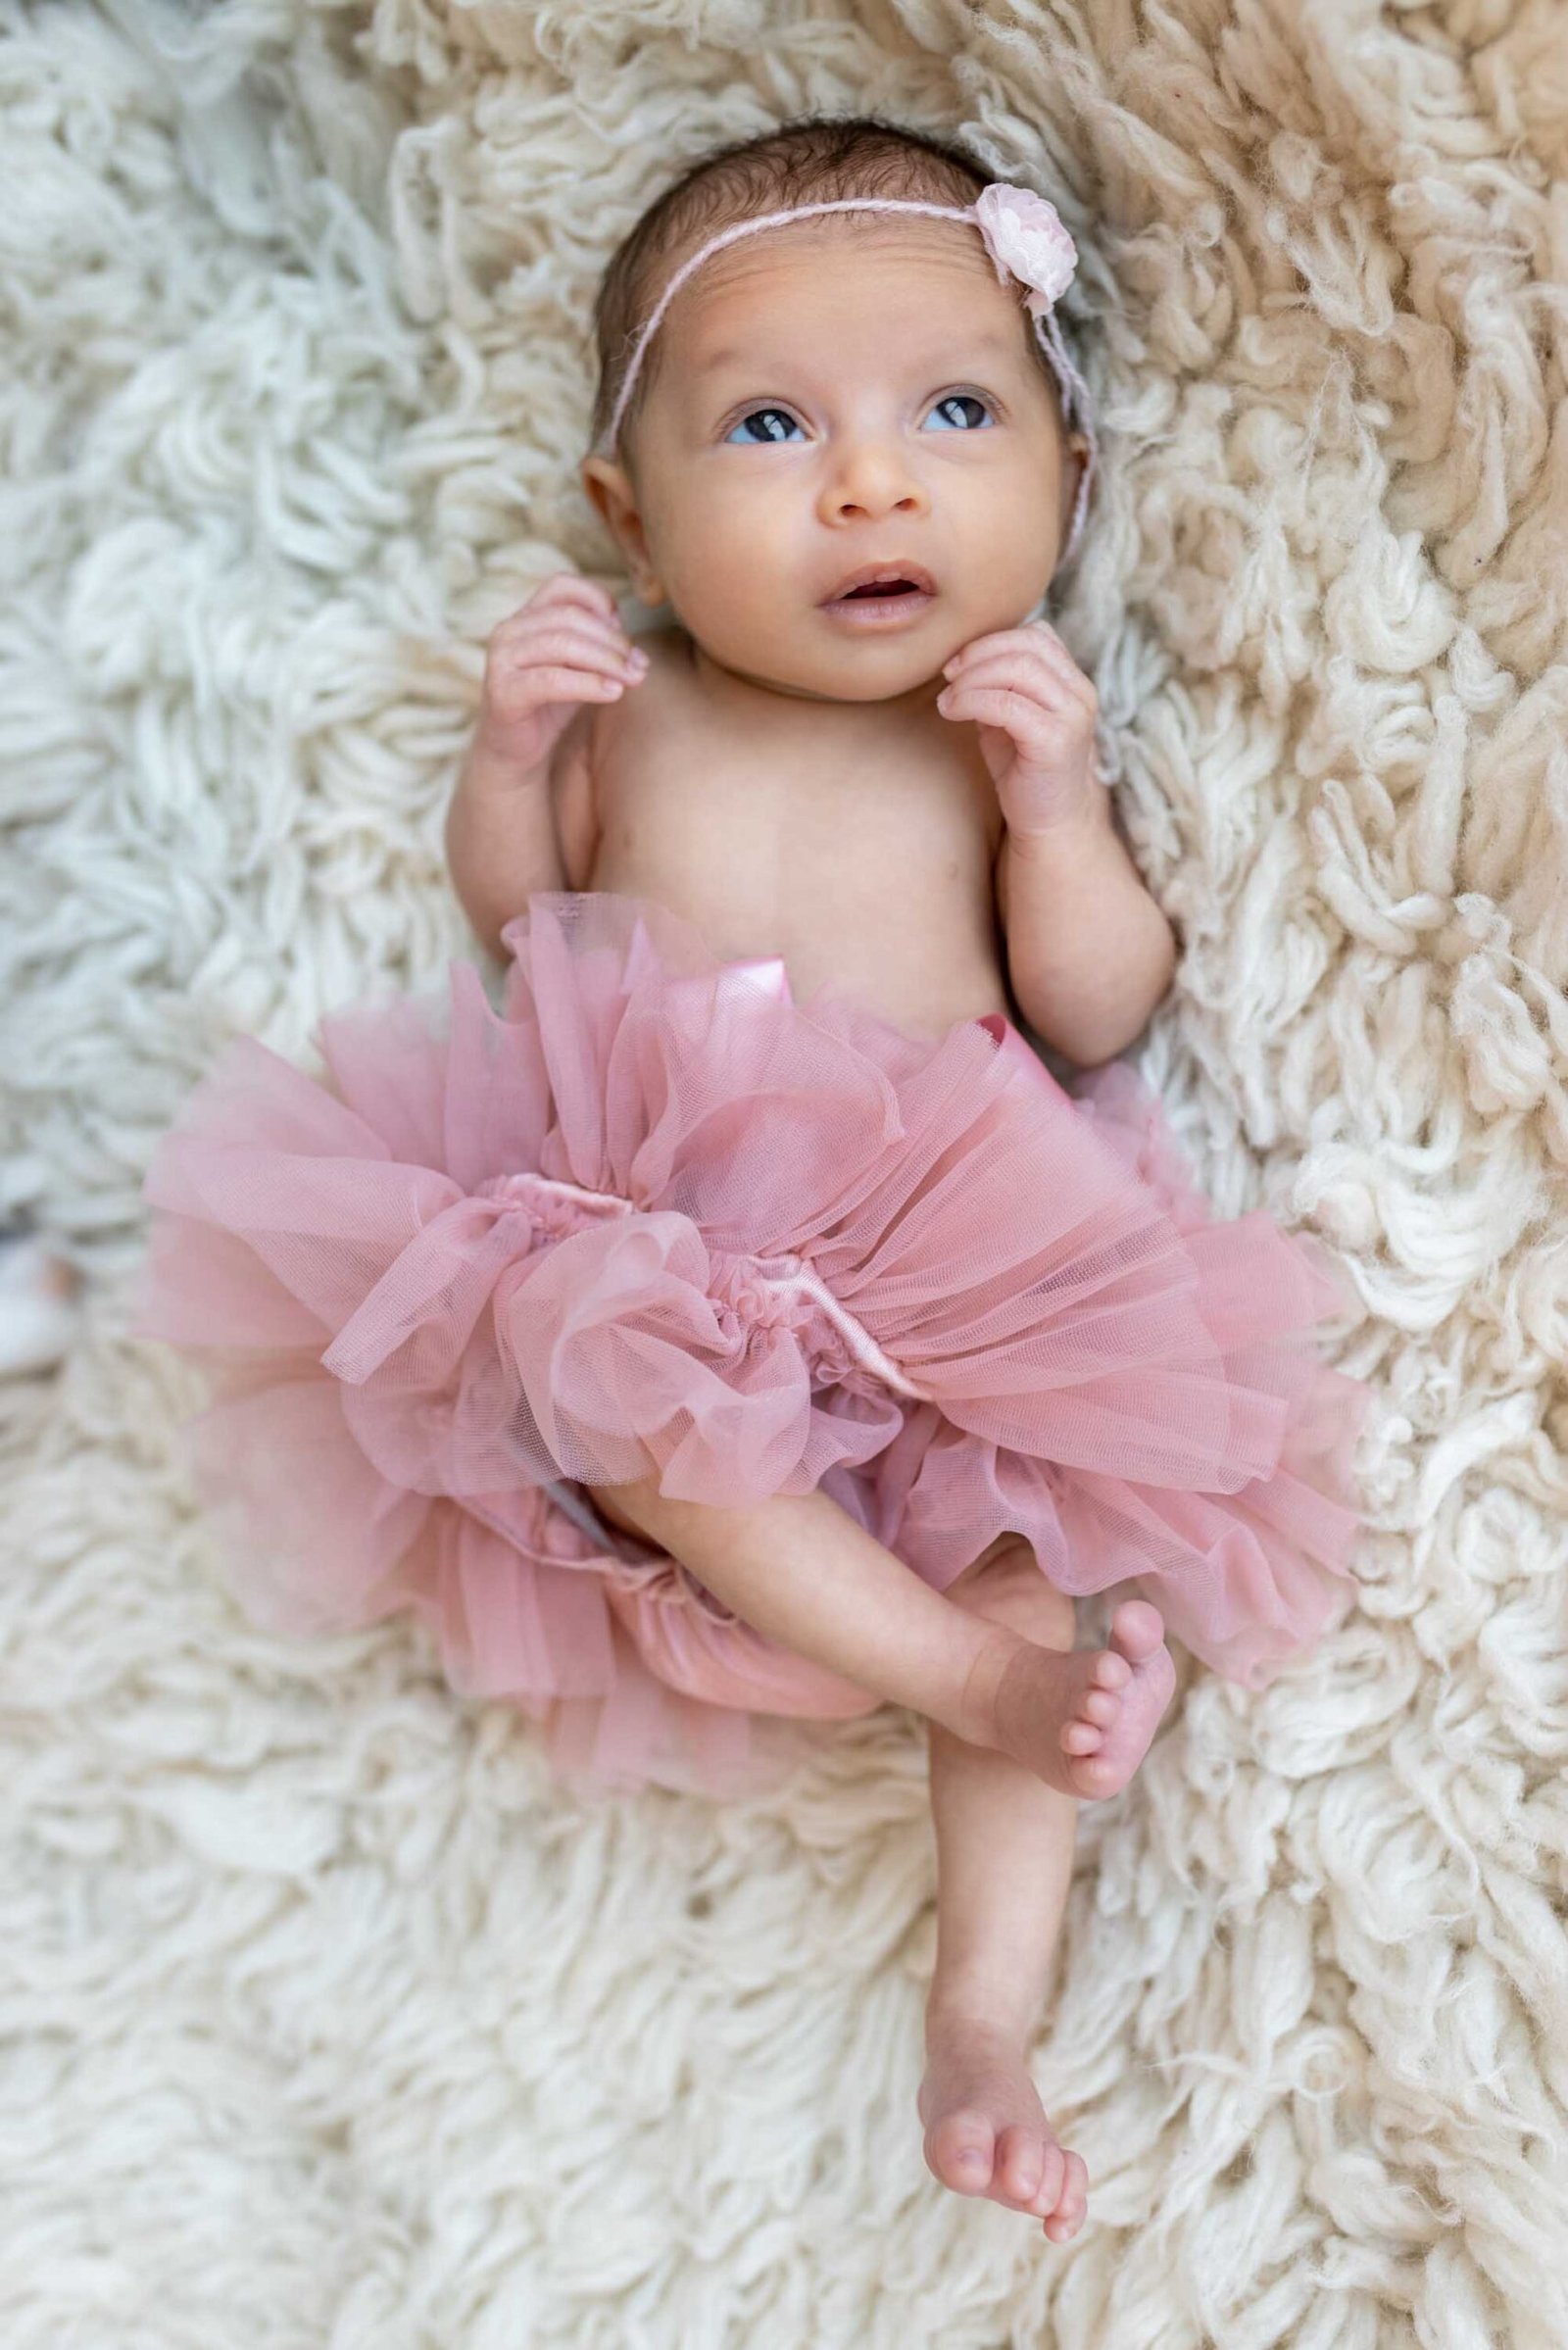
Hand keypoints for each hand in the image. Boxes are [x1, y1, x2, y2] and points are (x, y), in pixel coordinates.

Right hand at [475, 572, 648, 771]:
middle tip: (640, 664)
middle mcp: (509, 630)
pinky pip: (552, 680)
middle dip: (612, 640)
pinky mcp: (503, 691)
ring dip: (605, 661)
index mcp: (526, 617)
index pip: (562, 586)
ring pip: (562, 645)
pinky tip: (614, 693)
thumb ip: (597, 647)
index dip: (597, 599)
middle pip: (570, 618)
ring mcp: (502, 659)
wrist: (516, 750)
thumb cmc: (549, 704)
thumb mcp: (578, 666)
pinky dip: (588, 684)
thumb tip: (632, 645)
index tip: (622, 626)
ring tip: (633, 678)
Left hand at [935, 619, 1104, 837]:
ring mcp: (1072, 716)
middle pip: (1026, 646)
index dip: (992, 641)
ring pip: (1018, 669)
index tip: (958, 664)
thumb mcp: (1010, 717)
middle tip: (948, 675)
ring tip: (948, 699)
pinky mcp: (1055, 741)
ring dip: (972, 678)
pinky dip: (972, 701)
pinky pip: (1008, 705)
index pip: (1036, 636)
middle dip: (978, 654)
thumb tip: (964, 658)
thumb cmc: (1025, 769)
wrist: (1050, 823)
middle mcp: (1080, 693)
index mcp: (1072, 682)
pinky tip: (953, 712)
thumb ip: (999, 685)